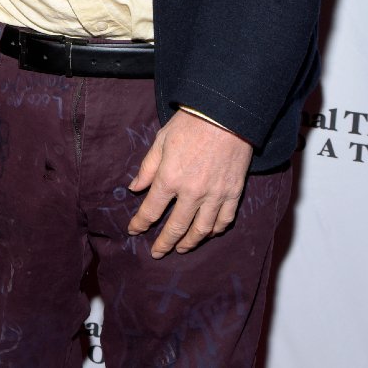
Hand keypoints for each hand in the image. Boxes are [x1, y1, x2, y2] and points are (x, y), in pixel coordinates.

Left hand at [127, 109, 252, 257]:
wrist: (225, 114)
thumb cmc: (189, 124)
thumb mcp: (161, 141)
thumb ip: (147, 168)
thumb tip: (134, 188)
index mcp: (170, 178)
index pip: (151, 210)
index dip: (140, 223)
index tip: (134, 230)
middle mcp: (192, 192)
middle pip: (175, 227)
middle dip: (164, 243)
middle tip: (157, 253)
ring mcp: (215, 195)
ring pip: (201, 230)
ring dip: (189, 243)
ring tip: (180, 249)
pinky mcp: (233, 193)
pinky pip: (223, 220)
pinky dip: (214, 231)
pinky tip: (207, 233)